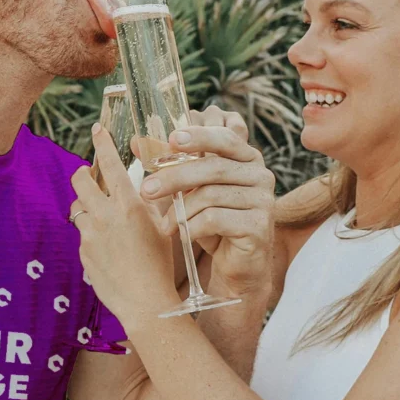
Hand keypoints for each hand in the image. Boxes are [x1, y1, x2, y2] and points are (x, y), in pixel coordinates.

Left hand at [70, 127, 180, 334]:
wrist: (146, 303)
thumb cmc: (161, 265)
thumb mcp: (164, 226)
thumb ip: (153, 202)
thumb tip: (149, 184)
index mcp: (129, 205)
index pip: (110, 163)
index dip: (102, 142)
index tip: (97, 130)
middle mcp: (106, 216)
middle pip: (80, 180)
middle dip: (83, 173)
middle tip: (90, 175)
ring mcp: (90, 235)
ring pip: (77, 207)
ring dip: (86, 205)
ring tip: (102, 215)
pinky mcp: (83, 253)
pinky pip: (82, 234)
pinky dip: (91, 233)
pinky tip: (108, 247)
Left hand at [138, 107, 275, 298]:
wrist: (236, 263)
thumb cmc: (213, 222)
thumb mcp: (191, 190)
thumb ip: (170, 165)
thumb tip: (135, 142)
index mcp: (247, 158)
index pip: (224, 137)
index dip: (198, 136)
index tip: (171, 140)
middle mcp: (261, 175)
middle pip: (212, 168)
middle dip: (174, 177)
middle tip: (147, 189)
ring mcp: (263, 200)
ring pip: (210, 195)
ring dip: (180, 211)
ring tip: (165, 224)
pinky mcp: (259, 226)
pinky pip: (215, 219)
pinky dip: (192, 227)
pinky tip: (183, 235)